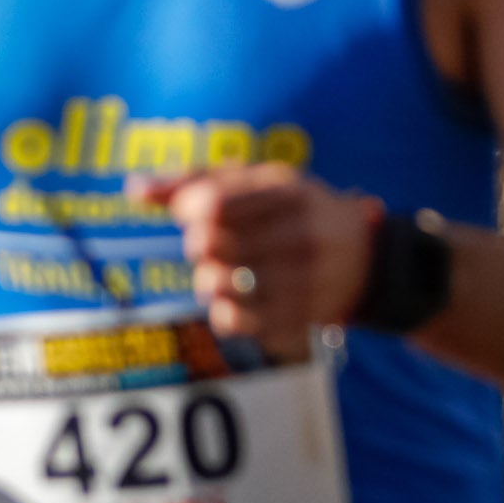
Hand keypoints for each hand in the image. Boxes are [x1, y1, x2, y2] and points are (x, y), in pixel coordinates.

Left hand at [136, 165, 373, 351]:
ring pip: (219, 286)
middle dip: (199, 248)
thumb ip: (197, 180)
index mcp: (287, 192)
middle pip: (210, 244)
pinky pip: (237, 322)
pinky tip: (234, 302)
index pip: (212, 203)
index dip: (189, 212)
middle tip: (211, 248)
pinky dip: (224, 314)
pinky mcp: (301, 316)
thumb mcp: (261, 182)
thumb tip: (134, 190)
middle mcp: (299, 234)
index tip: (196, 216)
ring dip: (207, 282)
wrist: (369, 259)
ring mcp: (304, 278)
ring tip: (221, 276)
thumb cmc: (298, 212)